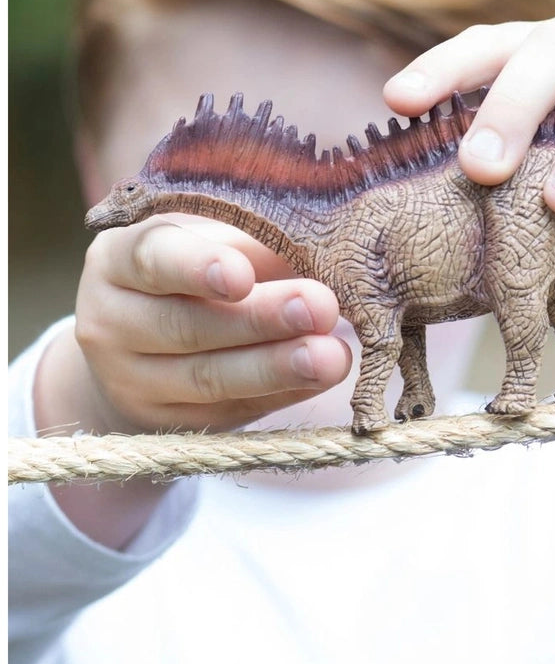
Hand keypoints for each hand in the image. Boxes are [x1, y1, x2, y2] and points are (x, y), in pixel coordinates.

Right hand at [37, 215, 350, 435]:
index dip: (196, 267)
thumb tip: (318, 245)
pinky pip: (230, 412)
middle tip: (321, 308)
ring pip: (208, 379)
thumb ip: (253, 240)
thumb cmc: (195, 266)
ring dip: (277, 368)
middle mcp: (112, 323)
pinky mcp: (168, 425)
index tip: (241, 275)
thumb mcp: (212, 238)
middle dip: (260, 319)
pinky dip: (282, 394)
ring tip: (332, 356)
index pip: (152, 259)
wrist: (144, 341)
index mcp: (118, 260)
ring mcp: (133, 382)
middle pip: (187, 326)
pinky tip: (321, 379)